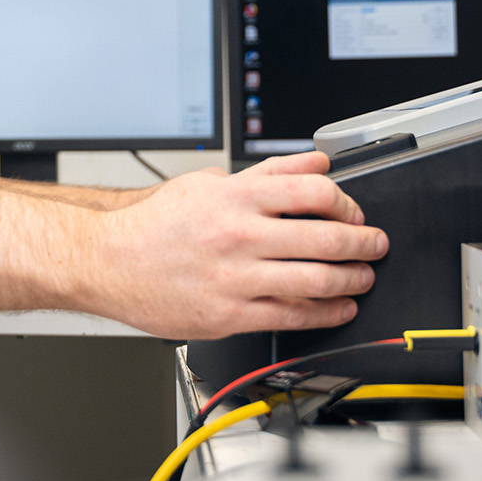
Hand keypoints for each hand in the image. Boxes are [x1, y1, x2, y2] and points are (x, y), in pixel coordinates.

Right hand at [81, 151, 387, 339]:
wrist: (108, 261)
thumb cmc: (154, 224)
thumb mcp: (209, 183)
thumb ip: (267, 174)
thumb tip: (314, 164)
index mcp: (238, 198)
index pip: (316, 194)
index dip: (348, 204)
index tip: (355, 213)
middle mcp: (241, 236)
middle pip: (326, 238)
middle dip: (363, 244)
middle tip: (374, 246)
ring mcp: (237, 278)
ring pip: (316, 281)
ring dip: (352, 281)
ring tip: (362, 278)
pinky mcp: (229, 314)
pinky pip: (291, 316)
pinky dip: (325, 314)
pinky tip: (337, 309)